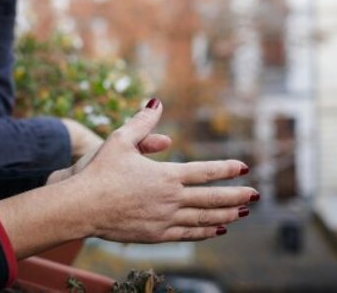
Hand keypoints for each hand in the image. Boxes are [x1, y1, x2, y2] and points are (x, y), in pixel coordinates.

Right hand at [66, 98, 256, 242]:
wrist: (82, 206)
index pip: (204, 171)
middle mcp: (171, 198)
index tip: (242, 167)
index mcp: (166, 175)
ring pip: (204, 218)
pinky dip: (205, 232)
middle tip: (254, 195)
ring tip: (241, 213)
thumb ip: (142, 122)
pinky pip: (188, 233)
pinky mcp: (156, 234)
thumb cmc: (99, 170)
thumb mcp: (120, 140)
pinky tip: (215, 230)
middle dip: (235, 195)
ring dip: (225, 215)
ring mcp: (165, 219)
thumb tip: (156, 102)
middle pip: (211, 198)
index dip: (225, 169)